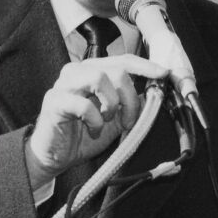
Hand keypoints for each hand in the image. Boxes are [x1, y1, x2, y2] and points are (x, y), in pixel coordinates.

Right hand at [26, 55, 167, 190]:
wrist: (55, 157)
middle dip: (130, 98)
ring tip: (107, 121)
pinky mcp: (55, 101)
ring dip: (112, 104)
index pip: (122, 60)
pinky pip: (84, 104)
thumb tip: (153, 94)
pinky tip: (92, 130)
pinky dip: (95, 120)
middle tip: (129, 121)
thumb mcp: (115, 120)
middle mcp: (77, 72)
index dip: (144, 66)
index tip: (162, 74)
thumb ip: (130, 105)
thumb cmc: (82, 136)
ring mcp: (64, 84)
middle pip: (116, 69)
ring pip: (99, 78)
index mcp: (92, 72)